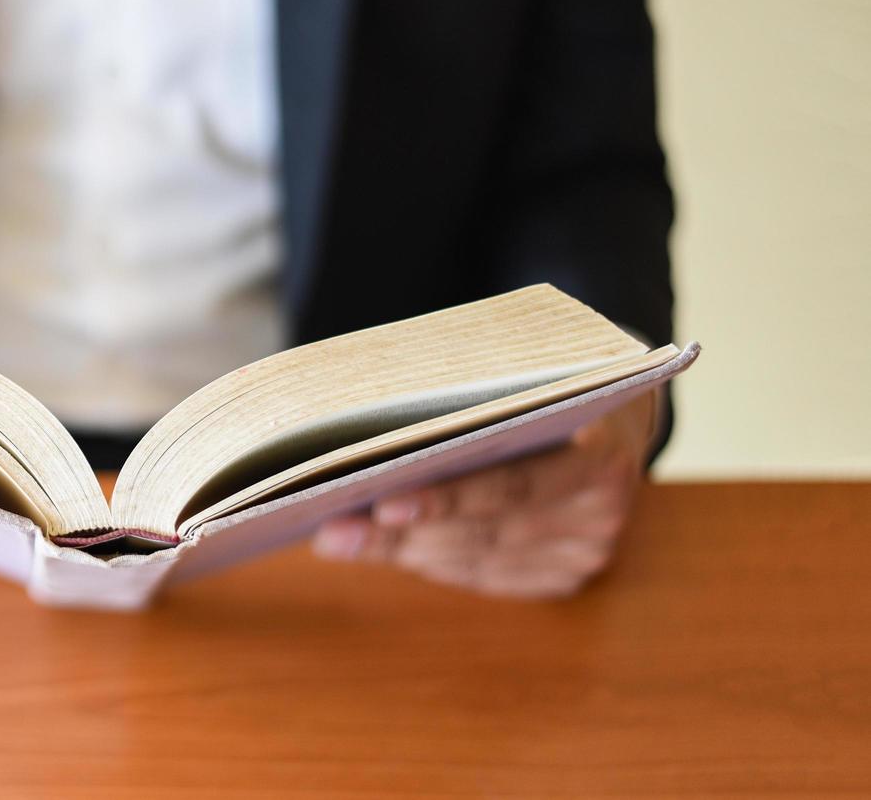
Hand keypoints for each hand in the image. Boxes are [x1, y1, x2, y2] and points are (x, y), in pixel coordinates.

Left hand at [312, 391, 659, 597]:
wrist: (615, 406)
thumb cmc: (550, 378)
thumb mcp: (527, 372)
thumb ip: (470, 397)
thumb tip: (366, 416)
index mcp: (604, 450)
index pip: (515, 485)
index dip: (447, 499)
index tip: (382, 503)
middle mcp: (603, 509)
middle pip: (485, 531)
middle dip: (400, 532)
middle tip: (333, 527)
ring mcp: (588, 550)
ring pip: (478, 559)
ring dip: (405, 550)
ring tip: (341, 536)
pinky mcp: (567, 575)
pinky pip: (486, 577)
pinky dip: (433, 561)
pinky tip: (387, 546)